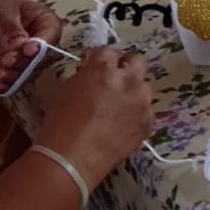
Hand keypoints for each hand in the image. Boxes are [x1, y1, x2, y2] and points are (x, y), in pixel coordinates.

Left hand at [0, 0, 63, 93]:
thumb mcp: (2, 12)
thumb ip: (11, 26)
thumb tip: (21, 42)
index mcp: (46, 22)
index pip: (52, 35)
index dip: (42, 45)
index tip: (27, 50)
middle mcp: (42, 43)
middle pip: (44, 58)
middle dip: (26, 63)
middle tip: (8, 60)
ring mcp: (30, 59)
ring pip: (31, 73)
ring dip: (16, 77)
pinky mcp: (17, 70)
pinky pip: (16, 81)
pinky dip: (7, 85)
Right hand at [33, 48, 152, 188]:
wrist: (73, 158)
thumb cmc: (61, 124)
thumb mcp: (65, 91)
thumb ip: (83, 76)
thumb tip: (90, 72)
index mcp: (104, 70)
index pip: (108, 51)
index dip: (99, 58)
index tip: (92, 65)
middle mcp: (128, 81)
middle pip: (136, 61)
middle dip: (124, 66)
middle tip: (112, 78)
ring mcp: (142, 102)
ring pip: (144, 87)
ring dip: (132, 91)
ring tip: (117, 106)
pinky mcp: (148, 122)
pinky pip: (146, 111)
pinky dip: (136, 113)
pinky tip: (122, 124)